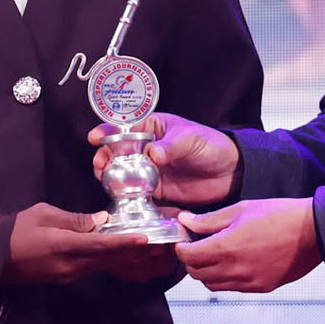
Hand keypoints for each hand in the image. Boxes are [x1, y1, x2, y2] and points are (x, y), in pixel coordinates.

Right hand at [1, 202, 150, 284]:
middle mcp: (69, 265)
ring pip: (103, 266)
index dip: (124, 242)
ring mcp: (68, 274)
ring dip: (126, 259)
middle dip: (134, 253)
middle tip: (159, 247)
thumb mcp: (43, 215)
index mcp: (63, 246)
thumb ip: (75, 219)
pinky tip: (124, 257)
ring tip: (149, 252)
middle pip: (108, 259)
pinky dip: (111, 262)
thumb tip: (101, 220)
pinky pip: (94, 269)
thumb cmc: (15, 230)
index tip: (145, 239)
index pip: (100, 245)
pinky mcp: (65, 277)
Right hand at [89, 113, 239, 206]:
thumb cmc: (211, 146)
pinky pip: (134, 192)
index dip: (107, 130)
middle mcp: (146, 148)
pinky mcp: (155, 190)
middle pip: (116, 151)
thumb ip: (170, 146)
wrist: (229, 173)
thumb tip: (152, 153)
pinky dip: (125, 195)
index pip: (125, 127)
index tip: (95, 137)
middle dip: (104, 156)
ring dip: (110, 176)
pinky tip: (120, 196)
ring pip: (121, 172)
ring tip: (105, 179)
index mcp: (153, 128)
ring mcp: (148, 170)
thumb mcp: (191, 139)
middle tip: (100, 164)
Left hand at [174, 198, 321, 292]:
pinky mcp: (261, 288)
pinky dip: (225, 279)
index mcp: (227, 247)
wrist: (313, 231)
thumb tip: (185, 221)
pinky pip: (232, 288)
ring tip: (215, 256)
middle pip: (197, 274)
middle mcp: (235, 269)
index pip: (188, 257)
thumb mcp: (242, 209)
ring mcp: (248, 282)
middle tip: (198, 247)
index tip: (184, 241)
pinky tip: (234, 263)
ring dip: (207, 272)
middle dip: (192, 261)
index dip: (181, 248)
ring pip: (212, 285)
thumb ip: (209, 220)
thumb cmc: (280, 215)